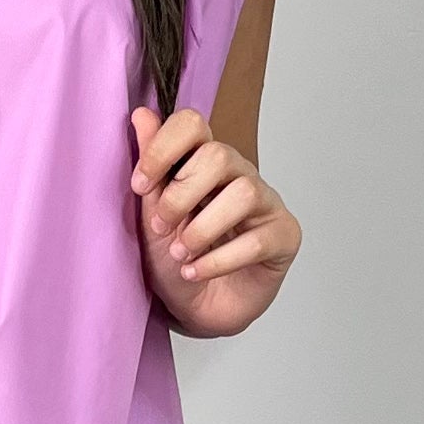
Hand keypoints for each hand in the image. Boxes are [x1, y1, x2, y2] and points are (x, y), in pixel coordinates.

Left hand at [128, 106, 301, 336]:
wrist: (195, 309)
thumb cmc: (175, 258)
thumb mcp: (150, 213)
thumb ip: (151, 165)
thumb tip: (141, 113)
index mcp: (203, 161)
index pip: (193, 124)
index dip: (163, 148)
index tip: (139, 185)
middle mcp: (238, 174)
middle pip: (219, 155)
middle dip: (180, 194)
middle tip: (160, 226)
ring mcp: (265, 203)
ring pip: (244, 192)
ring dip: (202, 228)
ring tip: (180, 254)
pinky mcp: (284, 236)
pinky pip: (258, 239)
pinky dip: (219, 259)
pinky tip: (195, 272)